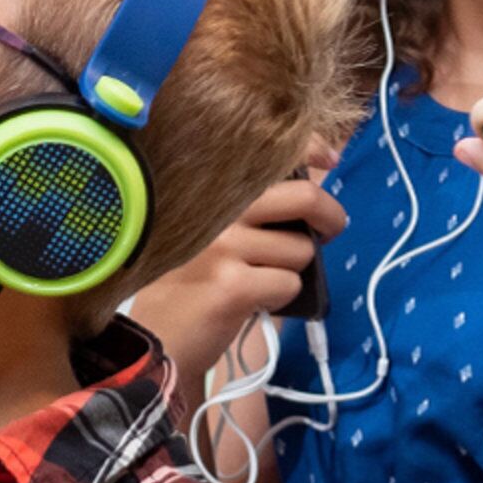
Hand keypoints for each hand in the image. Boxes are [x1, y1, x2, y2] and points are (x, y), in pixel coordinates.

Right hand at [128, 169, 344, 401]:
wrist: (153, 336)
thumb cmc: (189, 279)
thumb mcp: (213, 226)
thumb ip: (254, 201)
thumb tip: (315, 177)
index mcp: (211, 185)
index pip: (273, 148)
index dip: (312, 146)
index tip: (330, 159)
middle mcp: (214, 206)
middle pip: (305, 197)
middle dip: (329, 218)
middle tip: (325, 234)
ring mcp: (222, 244)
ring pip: (301, 249)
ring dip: (291, 270)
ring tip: (256, 279)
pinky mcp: (232, 284)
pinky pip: (289, 284)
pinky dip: (279, 298)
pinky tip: (249, 301)